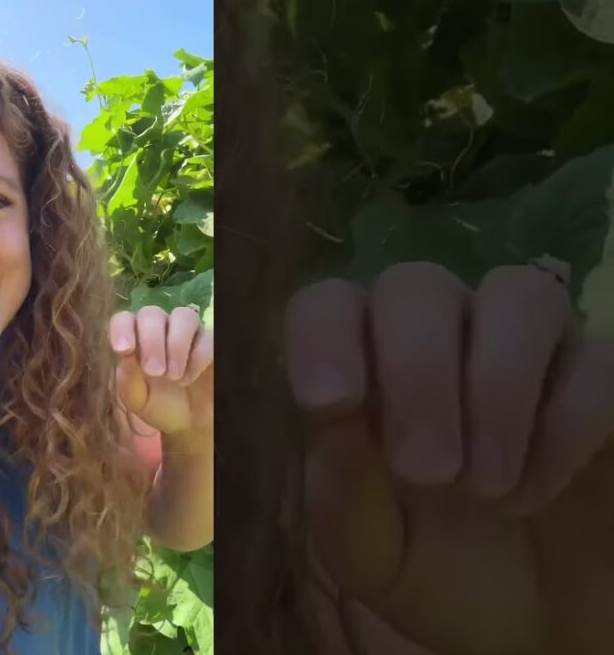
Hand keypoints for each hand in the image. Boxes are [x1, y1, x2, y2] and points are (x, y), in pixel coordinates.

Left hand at [110, 305, 213, 448]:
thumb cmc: (160, 406)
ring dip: (176, 345)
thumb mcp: (139, 400)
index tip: (124, 350)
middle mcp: (161, 329)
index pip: (124, 319)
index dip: (122, 329)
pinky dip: (198, 356)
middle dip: (151, 341)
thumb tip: (124, 356)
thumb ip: (128, 380)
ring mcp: (189, 332)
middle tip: (154, 372)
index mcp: (136, 339)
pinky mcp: (211, 342)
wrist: (192, 423)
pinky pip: (208, 336)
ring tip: (173, 377)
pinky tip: (189, 377)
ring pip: (183, 316)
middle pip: (152, 314)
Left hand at [286, 261, 613, 654]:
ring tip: (485, 486)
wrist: (539, 623)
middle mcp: (443, 337)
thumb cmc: (439, 574)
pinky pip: (597, 358)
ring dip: (497, 388)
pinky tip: (534, 490)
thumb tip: (335, 419)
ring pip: (518, 294)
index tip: (329, 404)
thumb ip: (343, 495)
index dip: (323, 336)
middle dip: (416, 373)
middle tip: (425, 472)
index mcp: (365, 368)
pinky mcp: (602, 378)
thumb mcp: (373, 557)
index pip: (329, 305)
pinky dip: (565, 425)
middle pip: (418, 287)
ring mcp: (530, 348)